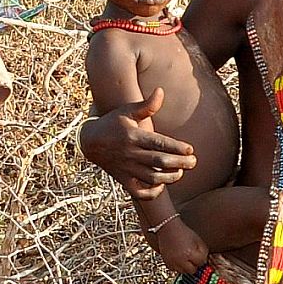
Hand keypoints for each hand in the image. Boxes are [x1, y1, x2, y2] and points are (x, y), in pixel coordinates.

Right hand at [78, 88, 196, 190]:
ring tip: (180, 172)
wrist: (89, 140)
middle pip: (159, 161)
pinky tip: (161, 185)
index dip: (177, 148)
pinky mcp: (122, 180)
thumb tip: (161, 90)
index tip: (190, 150)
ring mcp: (126, 169)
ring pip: (151, 178)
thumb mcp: (127, 111)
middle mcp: (130, 154)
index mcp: (133, 136)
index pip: (159, 143)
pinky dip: (151, 193)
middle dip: (180, 163)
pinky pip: (138, 192)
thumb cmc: (112, 122)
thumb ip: (147, 105)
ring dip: (169, 177)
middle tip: (193, 162)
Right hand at [152, 219, 210, 275]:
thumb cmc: (183, 232)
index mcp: (190, 253)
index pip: (201, 262)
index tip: (200, 255)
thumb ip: (203, 251)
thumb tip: (205, 260)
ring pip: (183, 272)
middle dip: (194, 264)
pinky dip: (178, 266)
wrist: (167, 228)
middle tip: (193, 258)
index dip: (202, 258)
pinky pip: (175, 269)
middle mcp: (181, 260)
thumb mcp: (197, 239)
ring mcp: (173, 262)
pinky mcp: (167, 262)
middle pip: (192, 270)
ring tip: (186, 258)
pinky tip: (179, 259)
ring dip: (186, 266)